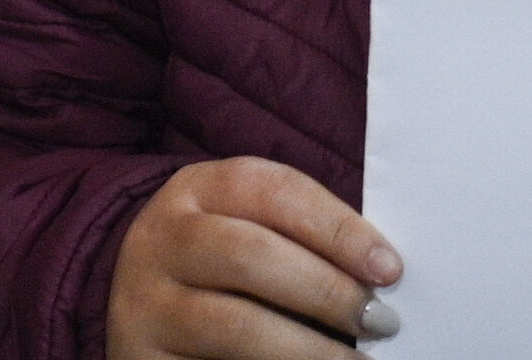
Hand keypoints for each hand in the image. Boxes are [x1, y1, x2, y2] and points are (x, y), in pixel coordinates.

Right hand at [107, 157, 403, 357]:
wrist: (141, 315)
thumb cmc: (220, 271)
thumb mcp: (246, 231)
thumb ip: (300, 241)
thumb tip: (380, 277)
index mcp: (197, 189)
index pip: (271, 191)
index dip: (336, 227)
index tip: (390, 269)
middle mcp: (162, 238)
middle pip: (250, 254)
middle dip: (327, 290)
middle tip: (381, 322)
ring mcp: (145, 302)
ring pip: (234, 325)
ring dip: (309, 349)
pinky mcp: (141, 357)